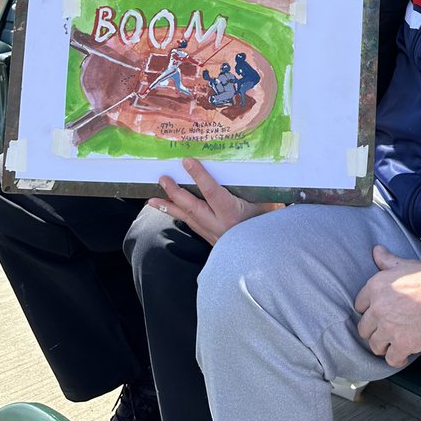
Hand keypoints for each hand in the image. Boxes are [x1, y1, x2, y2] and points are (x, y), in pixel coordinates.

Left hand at [148, 158, 282, 244]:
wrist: (264, 259)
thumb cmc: (268, 227)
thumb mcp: (269, 206)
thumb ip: (260, 192)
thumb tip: (260, 173)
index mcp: (233, 213)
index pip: (212, 192)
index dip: (199, 176)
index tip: (187, 161)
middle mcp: (218, 224)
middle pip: (192, 207)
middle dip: (175, 192)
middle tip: (162, 178)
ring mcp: (212, 234)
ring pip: (187, 218)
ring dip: (169, 207)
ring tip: (152, 200)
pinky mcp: (210, 239)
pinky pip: (191, 225)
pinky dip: (179, 216)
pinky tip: (170, 210)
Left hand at [354, 247, 420, 367]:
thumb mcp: (403, 264)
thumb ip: (386, 261)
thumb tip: (376, 251)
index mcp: (375, 287)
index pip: (359, 306)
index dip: (370, 312)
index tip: (378, 316)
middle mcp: (378, 308)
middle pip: (364, 329)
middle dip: (375, 332)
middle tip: (387, 332)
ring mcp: (389, 328)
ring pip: (375, 346)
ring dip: (385, 347)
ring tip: (394, 345)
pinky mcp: (403, 344)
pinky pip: (391, 359)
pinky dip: (397, 360)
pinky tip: (404, 356)